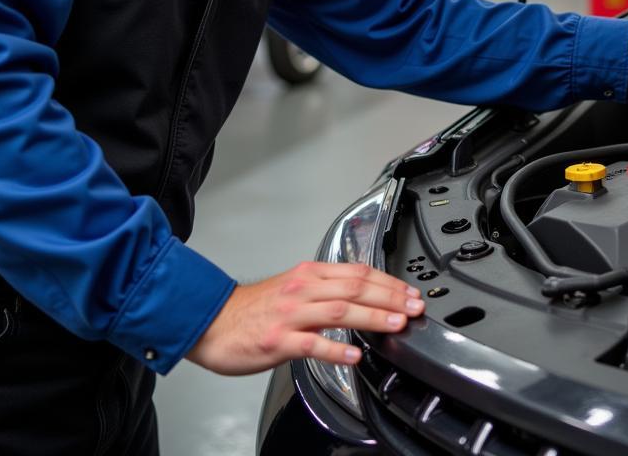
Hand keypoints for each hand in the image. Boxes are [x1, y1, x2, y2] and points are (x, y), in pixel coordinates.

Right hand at [186, 261, 423, 374]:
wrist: (212, 321)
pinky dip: (335, 350)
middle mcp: (303, 289)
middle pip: (355, 288)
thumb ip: (326, 291)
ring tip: (396, 325)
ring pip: (340, 310)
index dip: (389, 282)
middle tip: (414, 308)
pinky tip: (353, 356)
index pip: (358, 272)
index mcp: (309, 274)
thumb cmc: (254, 309)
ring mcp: (291, 314)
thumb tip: (362, 298)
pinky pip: (311, 344)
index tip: (410, 293)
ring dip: (373, 317)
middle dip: (391, 297)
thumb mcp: (294, 288)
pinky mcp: (277, 340)